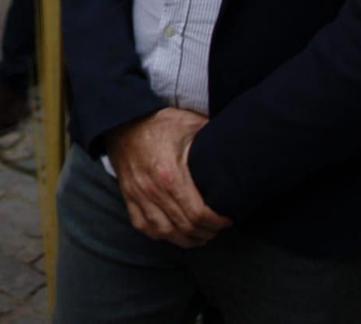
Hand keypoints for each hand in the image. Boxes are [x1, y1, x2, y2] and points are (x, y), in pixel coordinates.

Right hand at [104, 109, 231, 247]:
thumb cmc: (159, 123)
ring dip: (186, 239)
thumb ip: (212, 136)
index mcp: (171, 175)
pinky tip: (174, 232)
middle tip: (218, 227)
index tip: (228, 219)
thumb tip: (237, 144)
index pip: (199, 214)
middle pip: (185, 227)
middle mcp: (153, 190)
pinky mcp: (128, 197)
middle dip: (207, 232)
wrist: (122, 121)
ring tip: (200, 235)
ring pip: (165, 232)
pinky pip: (144, 227)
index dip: (217, 222)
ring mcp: (138, 195)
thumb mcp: (189, 123)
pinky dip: (161, 234)